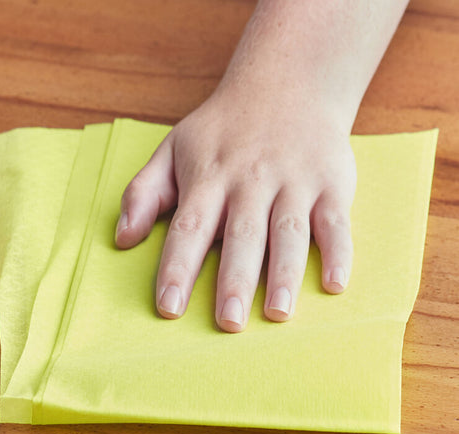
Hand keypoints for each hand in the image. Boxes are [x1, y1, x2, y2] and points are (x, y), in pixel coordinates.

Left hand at [115, 86, 356, 331]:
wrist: (287, 83)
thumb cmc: (223, 129)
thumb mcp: (173, 148)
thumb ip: (144, 192)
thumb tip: (121, 239)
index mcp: (208, 178)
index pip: (188, 228)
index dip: (177, 268)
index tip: (168, 308)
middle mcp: (251, 182)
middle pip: (242, 236)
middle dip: (235, 280)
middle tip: (229, 323)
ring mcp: (293, 182)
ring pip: (288, 232)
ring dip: (285, 272)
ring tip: (278, 313)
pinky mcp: (330, 184)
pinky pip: (336, 221)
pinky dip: (339, 251)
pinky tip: (335, 284)